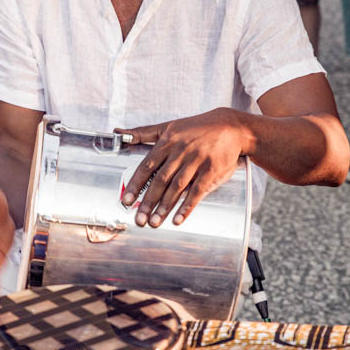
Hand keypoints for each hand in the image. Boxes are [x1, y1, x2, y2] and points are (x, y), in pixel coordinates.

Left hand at [115, 108, 244, 227]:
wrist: (231, 127)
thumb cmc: (197, 128)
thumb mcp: (168, 126)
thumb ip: (143, 133)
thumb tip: (118, 133)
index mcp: (168, 141)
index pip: (147, 166)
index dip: (135, 185)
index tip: (126, 201)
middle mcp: (181, 151)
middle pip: (160, 180)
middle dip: (148, 201)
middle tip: (139, 219)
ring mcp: (197, 161)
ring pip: (177, 188)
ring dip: (164, 207)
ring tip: (154, 222)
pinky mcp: (212, 171)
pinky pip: (197, 192)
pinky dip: (186, 207)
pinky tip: (177, 219)